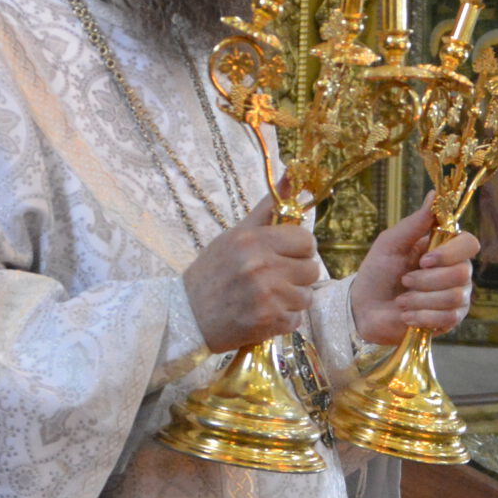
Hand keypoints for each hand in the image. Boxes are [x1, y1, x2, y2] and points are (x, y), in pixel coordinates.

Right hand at [184, 203, 322, 353]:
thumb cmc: (211, 273)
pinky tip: (263, 314)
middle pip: (312, 269)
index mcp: (253, 240)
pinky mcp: (269, 322)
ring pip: (307, 296)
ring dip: (291, 299)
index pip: (306, 240)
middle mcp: (262, 266)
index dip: (299, 249)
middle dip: (297, 275)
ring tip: (267, 298)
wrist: (185, 316)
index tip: (286, 256)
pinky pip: (297, 319)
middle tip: (275, 279)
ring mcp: (267, 296)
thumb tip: (290, 175)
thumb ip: (266, 209)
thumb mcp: (235, 236)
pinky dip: (283, 319)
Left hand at [350, 202, 478, 346]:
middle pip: (462, 273)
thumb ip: (415, 222)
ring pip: (453, 297)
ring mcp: (457, 298)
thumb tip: (434, 193)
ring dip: (419, 299)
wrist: (364, 308)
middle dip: (426, 280)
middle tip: (404, 281)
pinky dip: (421, 316)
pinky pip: (447, 318)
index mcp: (446, 249)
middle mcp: (457, 272)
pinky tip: (406, 315)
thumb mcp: (391, 243)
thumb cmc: (378, 271)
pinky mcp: (450, 321)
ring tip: (401, 300)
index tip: (424, 259)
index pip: (469, 244)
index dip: (449, 253)